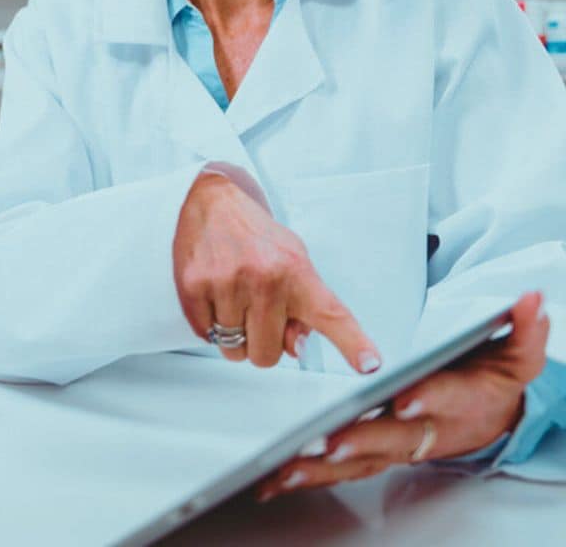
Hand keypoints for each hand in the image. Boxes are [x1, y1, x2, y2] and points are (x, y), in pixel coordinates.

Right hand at [172, 172, 380, 372]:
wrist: (213, 201)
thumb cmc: (256, 235)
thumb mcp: (292, 261)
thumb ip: (302, 308)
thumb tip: (296, 348)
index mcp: (296, 271)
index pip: (331, 314)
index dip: (353, 344)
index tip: (370, 364)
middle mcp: (264, 277)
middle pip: (267, 355)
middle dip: (262, 342)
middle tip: (257, 313)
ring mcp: (227, 282)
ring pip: (234, 350)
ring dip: (234, 335)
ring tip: (235, 300)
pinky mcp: (194, 286)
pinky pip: (206, 335)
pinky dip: (210, 324)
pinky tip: (216, 296)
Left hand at [258, 291, 548, 500]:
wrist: (492, 417)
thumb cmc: (495, 379)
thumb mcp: (521, 352)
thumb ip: (526, 328)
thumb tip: (534, 299)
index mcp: (462, 400)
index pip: (447, 398)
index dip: (428, 398)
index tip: (405, 399)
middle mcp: (428, 430)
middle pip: (394, 438)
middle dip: (362, 440)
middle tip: (329, 440)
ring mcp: (401, 446)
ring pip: (362, 460)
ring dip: (324, 467)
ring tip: (285, 466)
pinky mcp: (378, 454)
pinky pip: (343, 468)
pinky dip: (311, 475)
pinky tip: (276, 477)